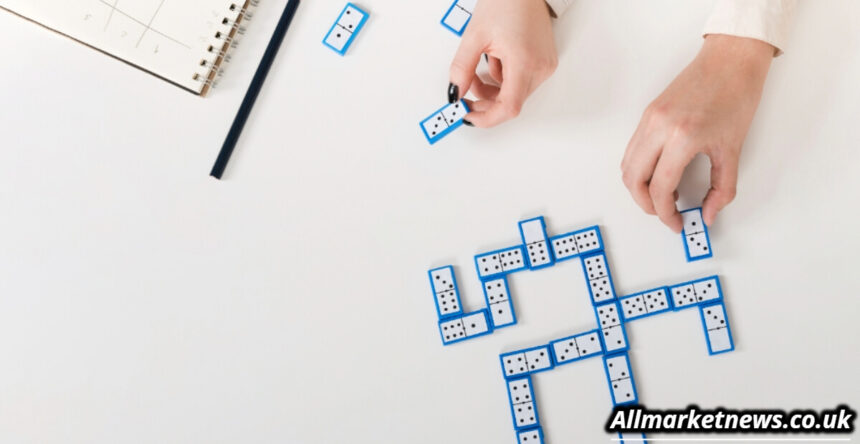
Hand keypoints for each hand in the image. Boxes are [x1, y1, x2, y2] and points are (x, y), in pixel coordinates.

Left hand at [447, 0, 556, 126]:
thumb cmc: (506, 2)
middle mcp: (540, 68)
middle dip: (486, 100)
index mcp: (525, 61)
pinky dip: (505, 79)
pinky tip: (497, 59)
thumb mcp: (474, 37)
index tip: (469, 117)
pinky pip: (522, 82)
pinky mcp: (545, 63)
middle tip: (466, 90)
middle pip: (511, 102)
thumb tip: (456, 93)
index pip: (509, 107)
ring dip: (494, 89)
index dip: (487, 118)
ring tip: (481, 64)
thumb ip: (462, 69)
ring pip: (515, 93)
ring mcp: (545, 66)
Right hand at [621, 35, 774, 231]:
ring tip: (662, 196)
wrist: (730, 61)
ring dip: (638, 187)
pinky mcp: (647, 114)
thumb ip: (722, 188)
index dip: (665, 213)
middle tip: (664, 214)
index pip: (659, 188)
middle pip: (634, 180)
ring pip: (627, 166)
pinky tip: (660, 174)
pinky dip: (639, 169)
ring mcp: (648, 119)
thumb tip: (709, 212)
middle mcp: (658, 128)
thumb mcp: (733, 149)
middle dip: (646, 204)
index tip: (676, 222)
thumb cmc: (735, 95)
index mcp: (682, 137)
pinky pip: (632, 150)